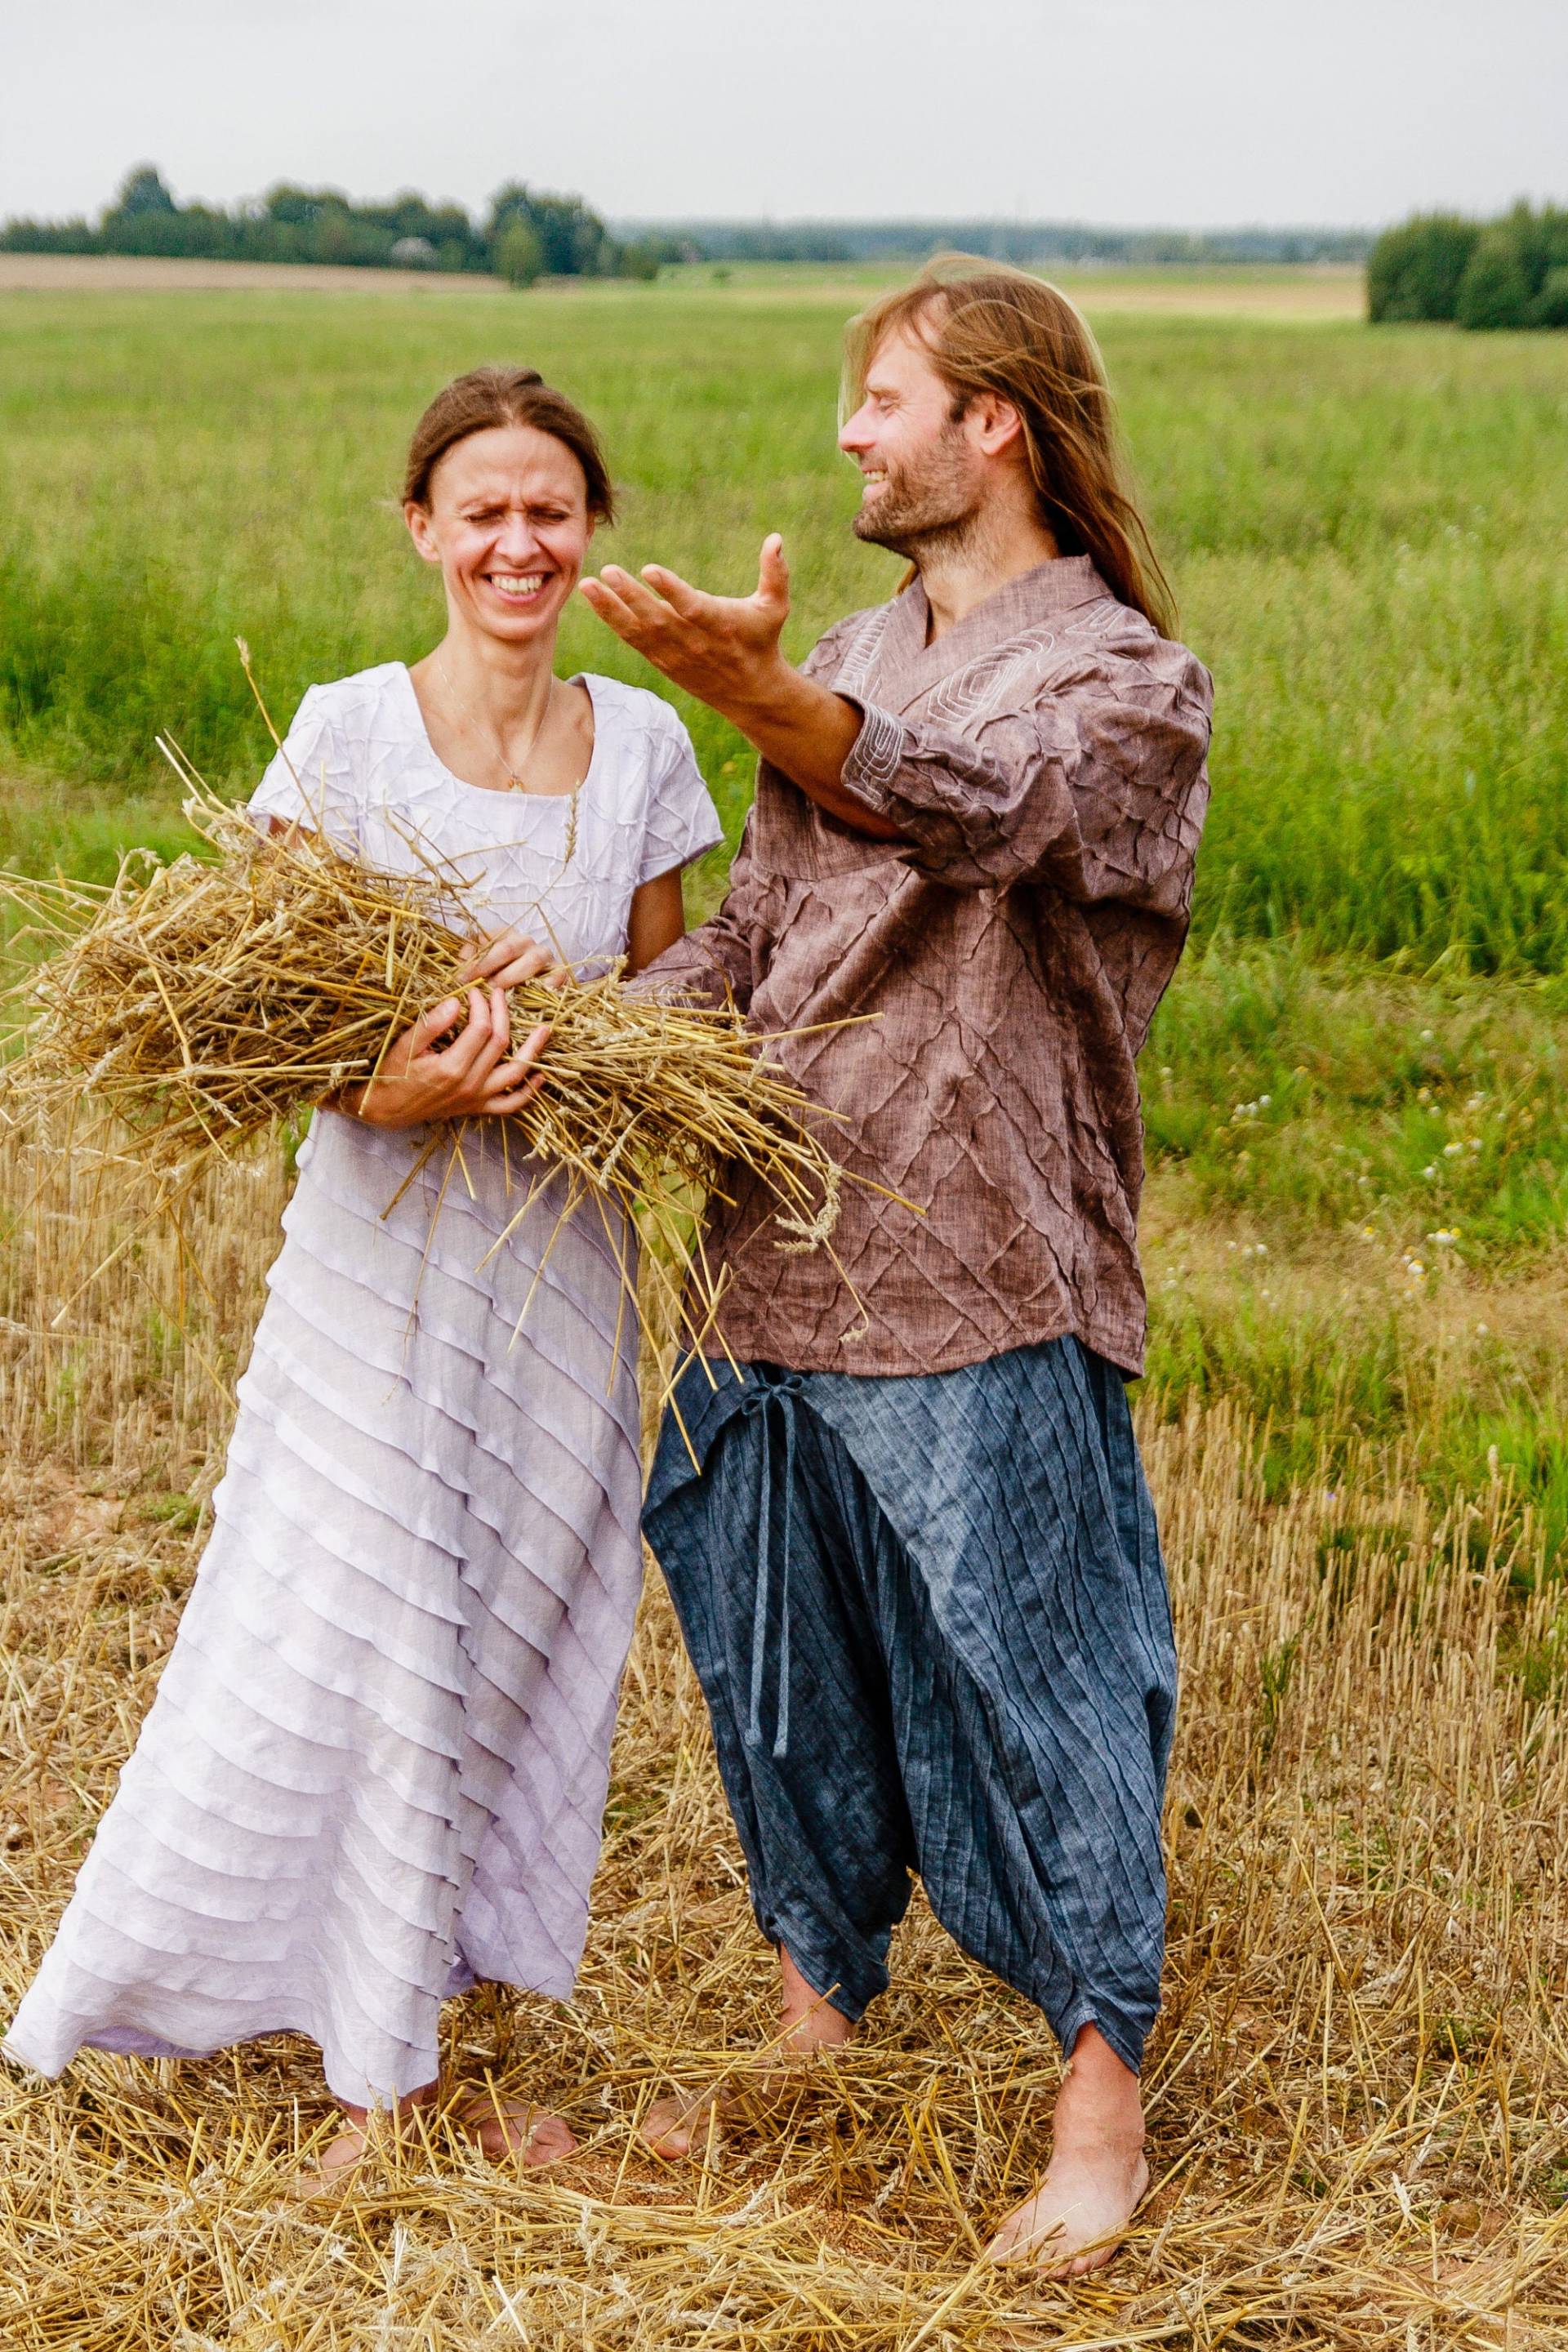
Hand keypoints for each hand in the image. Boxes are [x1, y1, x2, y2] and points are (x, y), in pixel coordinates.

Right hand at [340, 986, 550, 1127]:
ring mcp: (477, 1099)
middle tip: (499, 994)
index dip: (482, 1004)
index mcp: (451, 1067)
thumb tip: (455, 1003)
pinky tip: (540, 1075)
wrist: (387, 1108)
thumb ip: (431, 1024)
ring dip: (532, 1051)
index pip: (481, 1028)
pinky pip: (511, 1104)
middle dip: (502, 1013)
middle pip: (500, 1043)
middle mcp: (469, 1084)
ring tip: (545, 1030)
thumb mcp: (404, 1045)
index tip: (475, 990)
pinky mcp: (478, 1108)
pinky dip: (529, 1091)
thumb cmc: (393, 1073)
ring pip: (515, 1073)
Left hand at [455, 927, 567, 990]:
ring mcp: (543, 955)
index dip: (477, 961)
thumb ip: (468, 959)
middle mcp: (524, 941)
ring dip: (514, 976)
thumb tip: (460, 967)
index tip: (462, 978)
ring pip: (532, 959)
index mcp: (504, 934)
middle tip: (481, 986)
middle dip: (493, 967)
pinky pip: (557, 974)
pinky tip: (538, 992)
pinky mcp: (558, 970)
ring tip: (501, 991)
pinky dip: (550, 983)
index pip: (489, 943)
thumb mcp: (480, 960)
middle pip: (509, 948)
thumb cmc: (497, 970)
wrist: (528, 976)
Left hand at [579, 535, 791, 718]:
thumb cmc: (761, 640)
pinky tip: (593, 599)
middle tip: (608, 571)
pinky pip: (632, 639)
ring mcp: (673, 653)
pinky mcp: (661, 659)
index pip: (691, 606)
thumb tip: (776, 538)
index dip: (671, 589)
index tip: (650, 569)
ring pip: (637, 630)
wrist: (749, 691)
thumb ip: (775, 573)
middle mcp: (692, 640)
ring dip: (610, 608)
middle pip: (656, 618)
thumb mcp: (775, 608)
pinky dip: (612, 620)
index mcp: (719, 623)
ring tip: (587, 584)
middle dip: (630, 595)